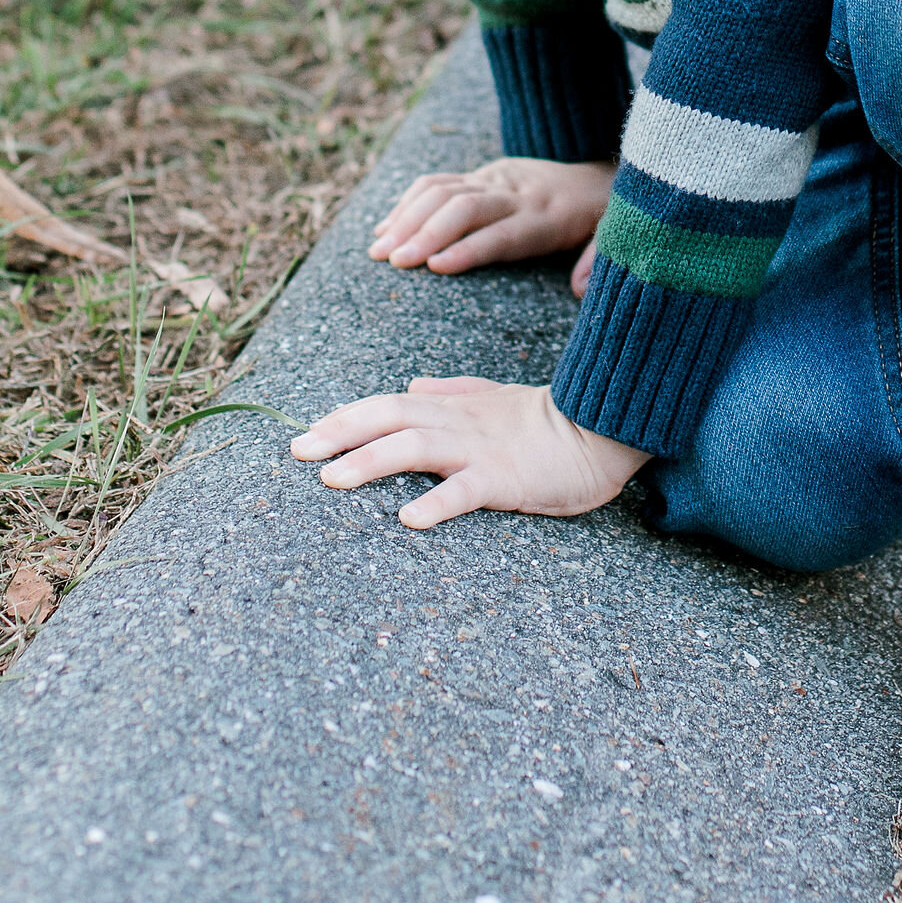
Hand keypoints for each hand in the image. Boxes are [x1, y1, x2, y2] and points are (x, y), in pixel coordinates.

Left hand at [290, 377, 646, 528]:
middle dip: (339, 433)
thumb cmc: (547, 421)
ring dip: (370, 462)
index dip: (345, 416)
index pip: (387, 403)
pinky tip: (408, 519)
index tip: (306, 433)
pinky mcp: (507, 477)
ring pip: (416, 447)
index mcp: (452, 405)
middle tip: (297, 451)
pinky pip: (466, 490)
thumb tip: (412, 383)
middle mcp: (458, 422)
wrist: (604, 427)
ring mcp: (480, 449)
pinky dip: (436, 503)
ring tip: (332, 482)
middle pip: (389, 417)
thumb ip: (452, 389)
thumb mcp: (493, 399)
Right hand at [366, 155, 612, 274]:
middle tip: (394, 261)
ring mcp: (496, 178)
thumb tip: (583, 289)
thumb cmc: (599, 218)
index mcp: (548, 216)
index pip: (503, 232)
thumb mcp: (611, 236)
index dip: (469, 248)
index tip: (436, 266)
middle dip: (426, 232)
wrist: (598, 175)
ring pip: (443, 190)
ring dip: (406, 218)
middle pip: (465, 207)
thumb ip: (598, 260)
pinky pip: (438, 182)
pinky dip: (407, 203)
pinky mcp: (483, 173)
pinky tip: (385, 228)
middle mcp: (516, 192)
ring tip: (378, 249)